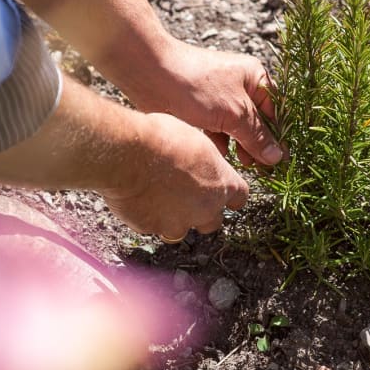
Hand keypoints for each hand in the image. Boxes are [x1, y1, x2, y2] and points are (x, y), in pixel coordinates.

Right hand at [98, 113, 248, 238]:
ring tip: (159, 198)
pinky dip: (148, 216)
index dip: (230, 195)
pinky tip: (138, 197)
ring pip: (182, 229)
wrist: (130, 154)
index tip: (223, 193)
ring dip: (174, 218)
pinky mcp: (153, 228)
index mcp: (222, 184)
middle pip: (213, 221)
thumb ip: (204, 161)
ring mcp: (179, 223)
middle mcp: (206, 209)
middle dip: (202, 212)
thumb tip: (202, 162)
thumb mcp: (196, 140)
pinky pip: (153, 226)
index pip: (239, 197)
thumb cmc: (163, 139)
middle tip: (187, 196)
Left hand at [124, 40, 281, 166]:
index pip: (275, 112)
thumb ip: (257, 136)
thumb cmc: (195, 85)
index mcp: (255, 78)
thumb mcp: (234, 113)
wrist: (149, 74)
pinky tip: (219, 155)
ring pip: (236, 129)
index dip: (278, 137)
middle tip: (260, 169)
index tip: (279, 162)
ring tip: (243, 163)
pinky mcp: (200, 110)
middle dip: (258, 145)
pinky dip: (219, 143)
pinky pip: (217, 130)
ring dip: (239, 146)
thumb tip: (277, 156)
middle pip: (256, 122)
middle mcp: (240, 86)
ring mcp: (219, 99)